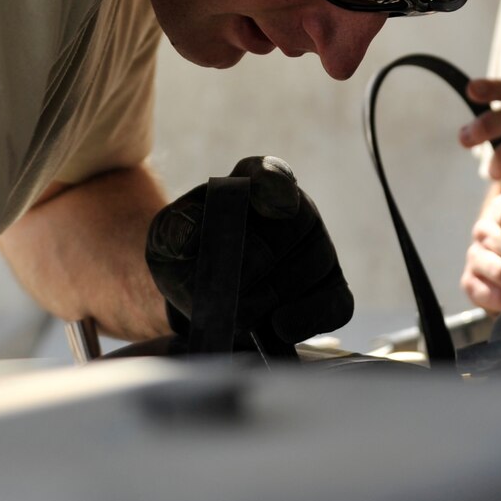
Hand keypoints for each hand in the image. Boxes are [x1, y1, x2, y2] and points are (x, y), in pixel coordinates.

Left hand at [145, 155, 353, 344]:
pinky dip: (307, 318)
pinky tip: (278, 327)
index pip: (270, 174)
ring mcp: (320, 249)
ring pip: (310, 267)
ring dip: (268, 296)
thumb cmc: (186, 260)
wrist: (200, 300)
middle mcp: (295, 207)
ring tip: (235, 312)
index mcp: (252, 182)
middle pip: (294, 225)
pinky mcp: (332, 291)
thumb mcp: (165, 240)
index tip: (270, 201)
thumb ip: (174, 231)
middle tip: (224, 287)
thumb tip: (193, 236)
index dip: (273, 185)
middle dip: (255, 262)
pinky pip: (335, 303)